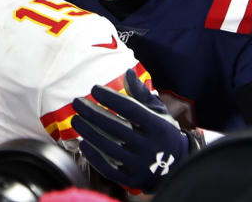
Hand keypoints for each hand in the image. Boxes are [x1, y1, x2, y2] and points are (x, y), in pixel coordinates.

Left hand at [71, 69, 189, 192]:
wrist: (176, 167)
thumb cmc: (162, 132)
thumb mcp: (159, 112)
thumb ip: (142, 94)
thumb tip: (127, 72)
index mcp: (158, 126)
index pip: (130, 109)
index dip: (110, 98)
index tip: (94, 89)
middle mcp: (150, 146)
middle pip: (115, 128)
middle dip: (92, 113)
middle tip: (76, 103)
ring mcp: (141, 164)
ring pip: (109, 147)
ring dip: (88, 132)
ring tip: (76, 120)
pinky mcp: (132, 179)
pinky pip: (108, 168)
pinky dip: (94, 156)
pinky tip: (83, 143)